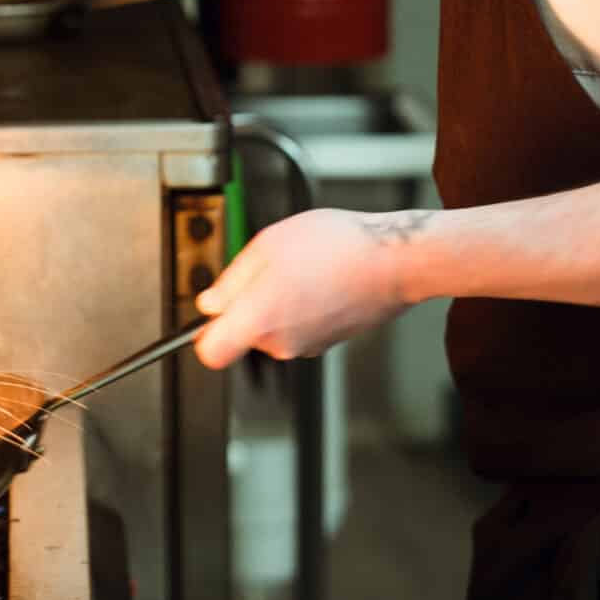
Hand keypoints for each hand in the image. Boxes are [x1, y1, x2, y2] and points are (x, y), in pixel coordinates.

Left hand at [193, 206, 427, 369]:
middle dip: (248, 302)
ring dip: (277, 301)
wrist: (395, 261)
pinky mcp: (328, 342)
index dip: (204, 333)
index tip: (212, 311)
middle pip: (243, 334)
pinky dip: (301, 306)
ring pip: (272, 327)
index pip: (210, 353)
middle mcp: (282, 344)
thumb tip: (210, 304)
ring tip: (301, 267)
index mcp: (259, 320)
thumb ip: (231, 281)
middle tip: (270, 266)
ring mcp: (307, 346)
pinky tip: (320, 278)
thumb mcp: (268, 245)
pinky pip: (298, 326)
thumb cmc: (337, 247)